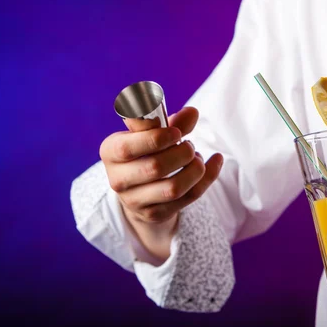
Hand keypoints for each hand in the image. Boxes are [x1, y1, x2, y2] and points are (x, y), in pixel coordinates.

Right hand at [99, 107, 223, 259]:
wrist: (140, 187)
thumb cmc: (147, 149)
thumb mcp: (152, 131)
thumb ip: (171, 121)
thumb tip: (192, 113)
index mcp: (111, 151)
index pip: (128, 148)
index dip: (157, 138)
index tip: (176, 133)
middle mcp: (118, 179)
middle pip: (155, 168)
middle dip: (181, 153)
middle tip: (189, 145)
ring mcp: (135, 201)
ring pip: (173, 188)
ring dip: (195, 169)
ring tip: (197, 158)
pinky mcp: (155, 214)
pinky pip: (189, 197)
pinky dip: (208, 177)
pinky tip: (214, 162)